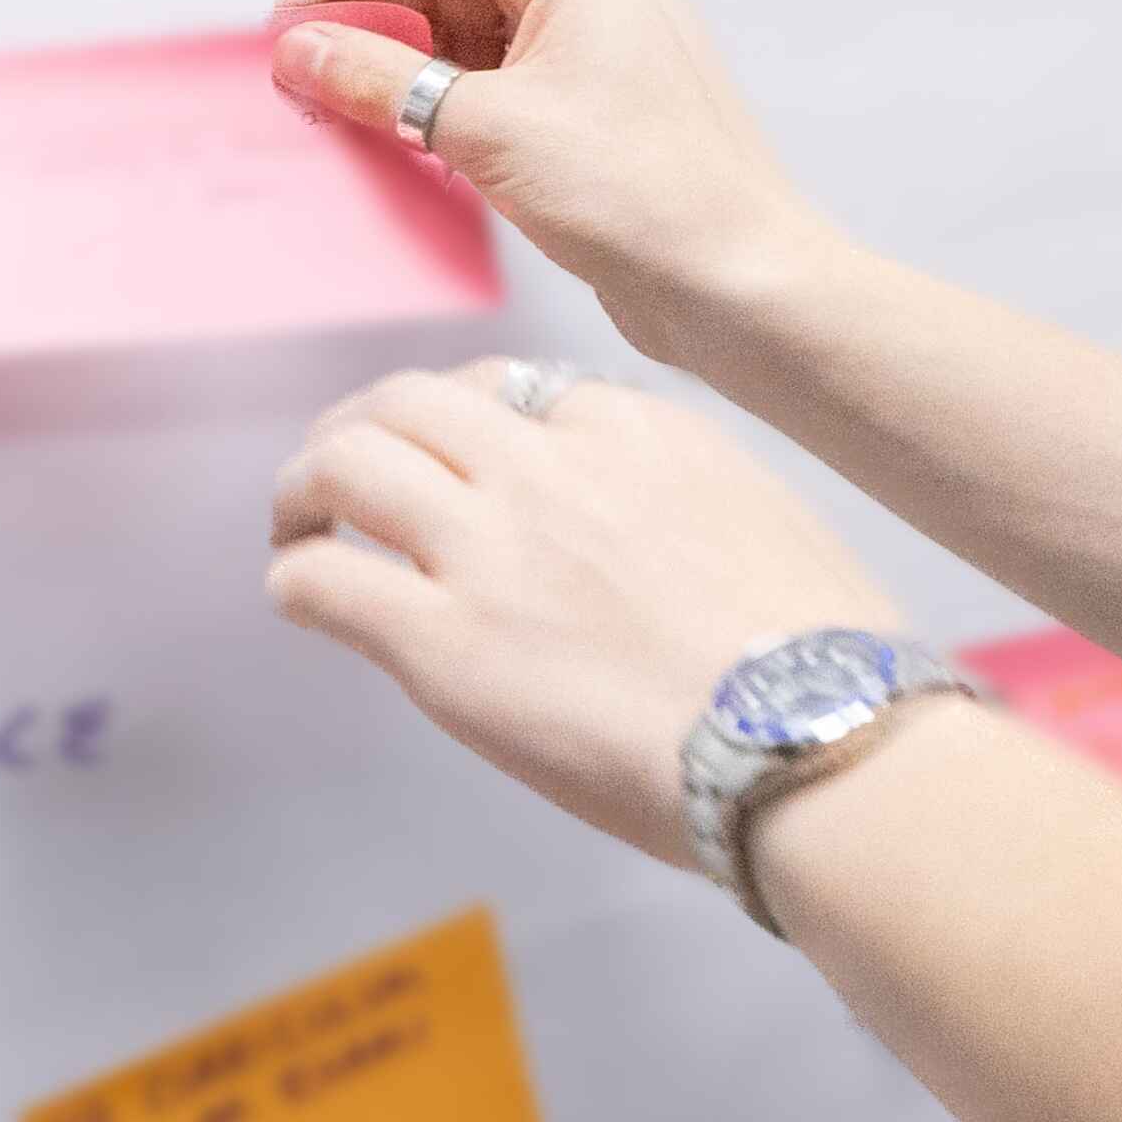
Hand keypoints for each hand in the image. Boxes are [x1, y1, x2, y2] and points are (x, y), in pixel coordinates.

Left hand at [267, 360, 900, 869]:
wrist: (815, 735)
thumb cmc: (824, 657)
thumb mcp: (762, 518)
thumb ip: (680, 500)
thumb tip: (645, 536)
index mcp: (639, 428)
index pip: (512, 386)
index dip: (462, 419)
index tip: (452, 459)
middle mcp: (552, 466)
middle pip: (409, 400)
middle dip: (360, 428)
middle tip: (338, 477)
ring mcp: (492, 550)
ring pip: (348, 462)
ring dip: (306, 488)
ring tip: (299, 528)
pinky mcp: (446, 646)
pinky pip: (327, 580)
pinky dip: (298, 578)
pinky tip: (306, 598)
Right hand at [271, 0, 831, 360]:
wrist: (738, 282)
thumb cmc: (637, 191)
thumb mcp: (485, 128)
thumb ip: (381, 80)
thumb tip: (299, 49)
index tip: (287, 21)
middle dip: (370, 23)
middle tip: (297, 77)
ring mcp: (599, 54)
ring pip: (472, 39)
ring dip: (402, 70)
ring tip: (332, 112)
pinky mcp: (597, 114)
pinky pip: (500, 86)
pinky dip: (443, 106)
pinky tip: (396, 142)